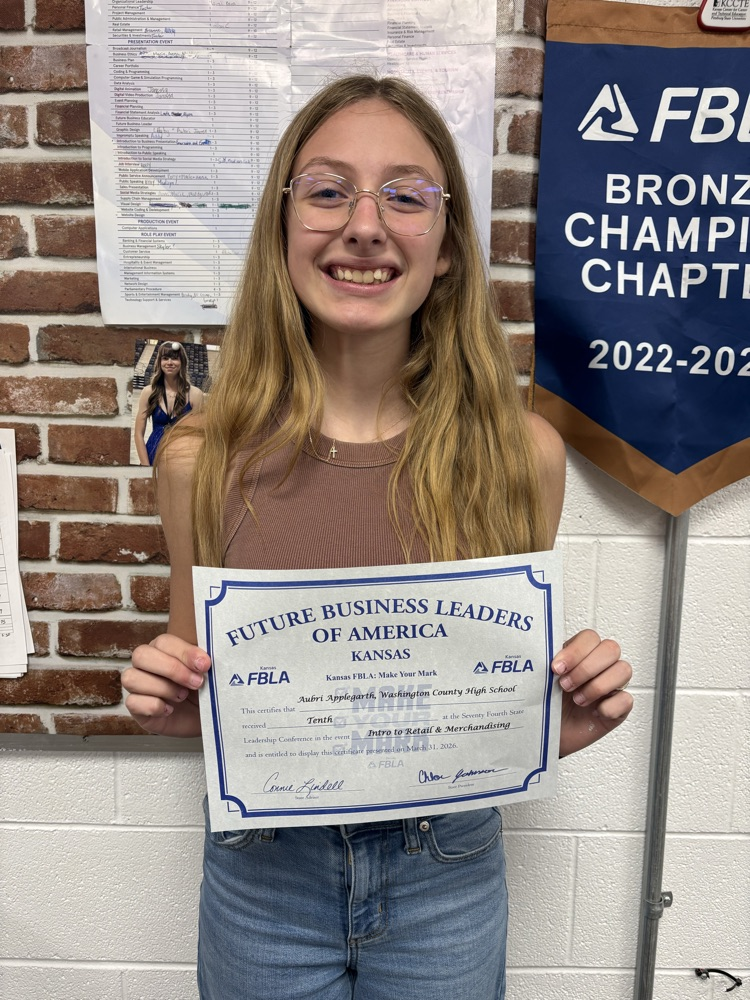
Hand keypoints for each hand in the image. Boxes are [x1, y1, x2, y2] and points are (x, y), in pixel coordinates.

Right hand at [122, 633, 210, 737]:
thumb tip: (203, 660)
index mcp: (162, 650)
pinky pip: (132, 702)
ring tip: (182, 696)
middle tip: (196, 683)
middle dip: (171, 669)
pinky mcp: (136, 708)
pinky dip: (154, 706)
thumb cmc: (204, 690)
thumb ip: (202, 662)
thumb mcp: (207, 673)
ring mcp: (138, 687)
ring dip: (162, 688)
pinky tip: (170, 710)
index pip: (163, 642)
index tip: (204, 664)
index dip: (184, 652)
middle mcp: (146, 665)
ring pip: (131, 678)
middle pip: (140, 655)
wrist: (206, 717)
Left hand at [554, 629, 632, 757]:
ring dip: (597, 686)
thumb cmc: (546, 704)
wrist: (547, 734)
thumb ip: (547, 663)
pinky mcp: (619, 707)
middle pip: (611, 649)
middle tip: (565, 685)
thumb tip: (545, 656)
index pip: (590, 637)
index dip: (576, 651)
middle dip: (586, 668)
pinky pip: (627, 699)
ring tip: (578, 700)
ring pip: (623, 670)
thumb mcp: (543, 680)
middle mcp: (600, 665)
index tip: (556, 669)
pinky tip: (594, 712)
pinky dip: (610, 706)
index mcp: (581, 653)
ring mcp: (612, 685)